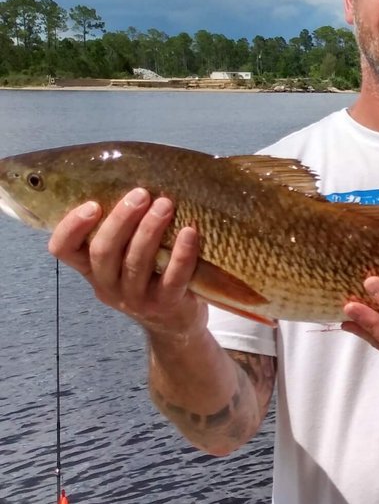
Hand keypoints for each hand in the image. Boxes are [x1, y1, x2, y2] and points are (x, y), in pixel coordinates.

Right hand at [48, 189, 204, 337]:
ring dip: (150, 230)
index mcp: (91, 269)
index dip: (71, 227)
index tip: (92, 204)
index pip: (63, 250)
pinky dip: (182, 254)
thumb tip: (130, 179)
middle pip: (103, 252)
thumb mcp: (125, 257)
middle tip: (141, 193)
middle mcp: (107, 285)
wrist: (175, 324)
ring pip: (136, 263)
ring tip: (166, 204)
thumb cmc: (150, 276)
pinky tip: (190, 232)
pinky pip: (173, 279)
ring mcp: (135, 299)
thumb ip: (120, 231)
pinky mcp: (165, 306)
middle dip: (121, 219)